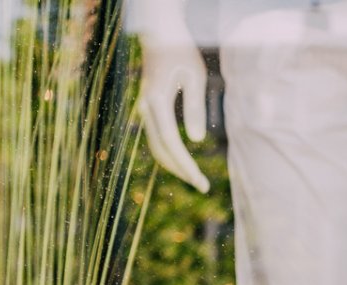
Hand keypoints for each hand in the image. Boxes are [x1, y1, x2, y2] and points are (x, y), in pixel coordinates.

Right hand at [131, 0, 209, 191]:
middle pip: (161, 151)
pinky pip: (156, 139)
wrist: (159, 36)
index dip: (186, 166)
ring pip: (156, 147)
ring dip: (174, 165)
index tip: (201, 182)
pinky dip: (169, 154)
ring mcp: (144, 110)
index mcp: (158, 102)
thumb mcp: (196, 76)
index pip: (171, 144)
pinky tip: (184, 161)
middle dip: (181, 171)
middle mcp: (146, 109)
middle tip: (202, 186)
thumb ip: (195, 108)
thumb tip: (196, 141)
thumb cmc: (181, 53)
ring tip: (195, 178)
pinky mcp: (147, 110)